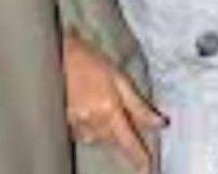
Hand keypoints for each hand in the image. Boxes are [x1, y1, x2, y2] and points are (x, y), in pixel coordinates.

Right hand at [63, 32, 165, 173]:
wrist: (57, 55)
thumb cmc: (89, 61)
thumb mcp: (119, 77)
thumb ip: (139, 105)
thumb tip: (160, 123)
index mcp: (108, 110)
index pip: (128, 142)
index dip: (139, 157)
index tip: (149, 169)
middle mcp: (92, 122)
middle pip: (113, 141)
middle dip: (121, 133)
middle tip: (117, 110)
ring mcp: (76, 125)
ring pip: (99, 138)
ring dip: (105, 129)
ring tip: (99, 102)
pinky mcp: (65, 124)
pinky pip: (84, 133)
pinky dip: (91, 126)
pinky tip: (87, 106)